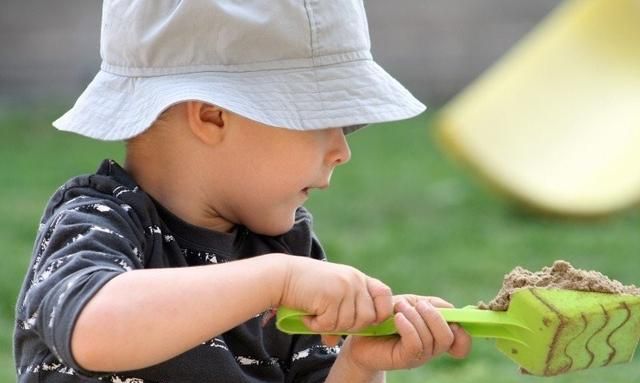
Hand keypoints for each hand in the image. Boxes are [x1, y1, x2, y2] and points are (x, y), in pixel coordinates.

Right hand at [278, 257, 392, 339]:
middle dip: (349, 326)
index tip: (367, 320)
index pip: (384, 295)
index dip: (380, 312)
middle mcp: (354, 281)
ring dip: (330, 326)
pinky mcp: (331, 296)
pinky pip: (330, 324)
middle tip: (329, 321)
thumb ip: (338, 313)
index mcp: (358, 278)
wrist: (282, 276)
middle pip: (367, 317)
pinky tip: (308, 316)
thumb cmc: (304, 287)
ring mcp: (344, 288)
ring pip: (348, 323)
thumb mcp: (329, 295)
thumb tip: (333, 342)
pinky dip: (317, 325)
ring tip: (315, 316)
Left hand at [340, 295, 471, 371]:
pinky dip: (408, 326)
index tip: (450, 318)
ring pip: (431, 338)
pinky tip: (397, 318)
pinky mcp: (405, 359)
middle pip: (448, 336)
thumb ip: (433, 304)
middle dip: (434, 316)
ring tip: (399, 309)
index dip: (463, 332)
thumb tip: (452, 309)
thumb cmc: (387, 316)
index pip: (462, 341)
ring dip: (416, 317)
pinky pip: (416, 344)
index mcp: (436, 335)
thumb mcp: (412, 303)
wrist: (362, 333)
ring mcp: (419, 356)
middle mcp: (431, 348)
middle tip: (416, 305)